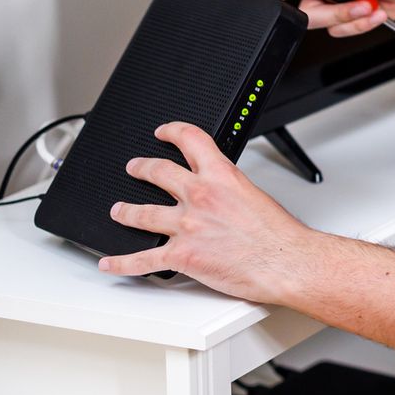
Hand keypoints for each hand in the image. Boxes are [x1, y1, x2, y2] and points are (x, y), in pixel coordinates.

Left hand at [97, 122, 329, 302]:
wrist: (284, 262)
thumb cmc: (278, 236)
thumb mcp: (256, 196)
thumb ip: (232, 191)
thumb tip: (226, 197)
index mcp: (222, 177)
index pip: (191, 140)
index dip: (173, 131)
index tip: (164, 132)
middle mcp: (200, 196)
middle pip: (158, 172)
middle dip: (141, 168)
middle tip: (134, 167)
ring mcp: (187, 225)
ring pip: (142, 214)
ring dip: (125, 211)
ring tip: (118, 210)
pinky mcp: (181, 254)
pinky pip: (142, 259)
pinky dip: (122, 263)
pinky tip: (110, 263)